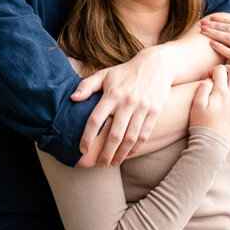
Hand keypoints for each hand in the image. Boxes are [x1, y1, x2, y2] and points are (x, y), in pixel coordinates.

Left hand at [73, 46, 176, 166]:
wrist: (157, 65)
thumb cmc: (126, 72)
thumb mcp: (105, 74)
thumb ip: (87, 86)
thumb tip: (72, 98)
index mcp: (112, 94)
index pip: (95, 120)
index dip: (87, 137)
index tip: (83, 149)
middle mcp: (127, 102)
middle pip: (114, 135)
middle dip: (106, 153)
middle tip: (100, 164)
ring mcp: (142, 108)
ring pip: (130, 138)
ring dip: (121, 154)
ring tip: (113, 163)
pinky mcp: (155, 112)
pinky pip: (144, 135)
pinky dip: (136, 148)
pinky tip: (128, 154)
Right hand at [190, 64, 229, 143]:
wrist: (211, 141)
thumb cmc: (201, 123)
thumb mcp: (196, 104)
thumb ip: (202, 88)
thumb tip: (209, 79)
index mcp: (220, 92)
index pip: (220, 71)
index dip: (212, 69)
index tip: (207, 76)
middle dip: (229, 67)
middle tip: (223, 71)